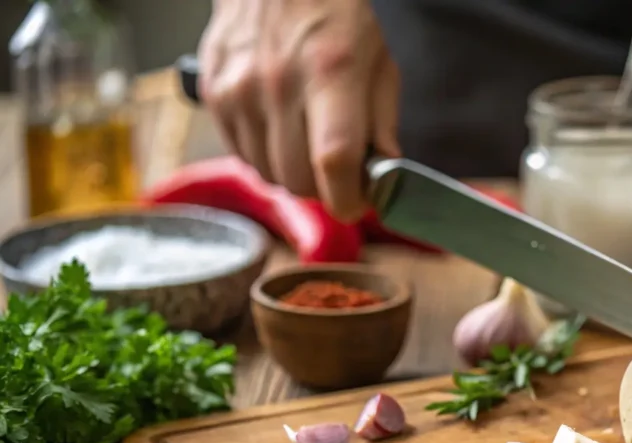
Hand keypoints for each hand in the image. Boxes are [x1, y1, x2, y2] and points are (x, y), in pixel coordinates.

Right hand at [197, 0, 399, 219]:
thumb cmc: (337, 18)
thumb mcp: (380, 64)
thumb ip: (383, 125)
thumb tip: (384, 179)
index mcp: (331, 72)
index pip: (334, 163)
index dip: (349, 198)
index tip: (360, 203)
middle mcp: (279, 83)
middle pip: (298, 180)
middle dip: (324, 189)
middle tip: (338, 172)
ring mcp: (240, 90)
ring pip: (269, 176)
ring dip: (293, 174)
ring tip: (308, 145)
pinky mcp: (215, 94)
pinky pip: (242, 156)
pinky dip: (266, 157)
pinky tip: (281, 131)